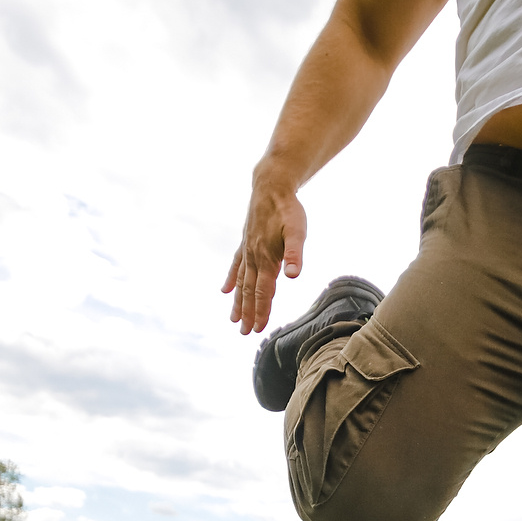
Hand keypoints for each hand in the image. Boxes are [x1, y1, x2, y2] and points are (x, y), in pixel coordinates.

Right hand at [223, 171, 307, 332]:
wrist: (270, 186)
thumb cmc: (287, 209)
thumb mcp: (297, 230)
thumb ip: (295, 253)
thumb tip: (293, 276)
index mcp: (266, 258)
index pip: (263, 291)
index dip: (261, 311)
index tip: (258, 329)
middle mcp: (253, 257)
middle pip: (250, 291)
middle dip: (248, 313)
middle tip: (244, 333)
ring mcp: (247, 250)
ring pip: (240, 282)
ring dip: (238, 302)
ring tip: (233, 320)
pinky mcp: (245, 242)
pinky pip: (235, 266)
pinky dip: (230, 280)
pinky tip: (224, 291)